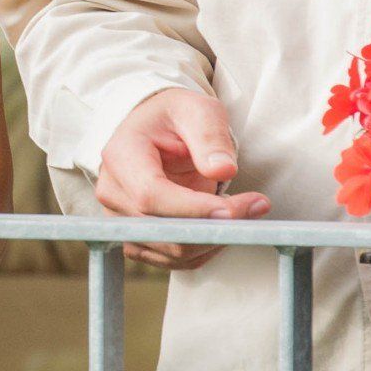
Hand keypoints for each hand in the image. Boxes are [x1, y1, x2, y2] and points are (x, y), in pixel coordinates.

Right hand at [94, 87, 267, 268]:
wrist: (155, 131)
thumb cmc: (174, 117)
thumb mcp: (197, 110)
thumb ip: (210, 136)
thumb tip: (224, 169)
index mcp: (121, 156)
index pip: (151, 196)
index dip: (194, 209)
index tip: (234, 209)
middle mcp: (113, 192)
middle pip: (163, 230)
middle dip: (215, 226)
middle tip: (257, 205)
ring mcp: (120, 220)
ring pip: (171, 250)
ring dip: (214, 239)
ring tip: (243, 210)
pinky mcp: (135, 239)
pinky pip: (173, 259)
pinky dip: (205, 249)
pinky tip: (222, 225)